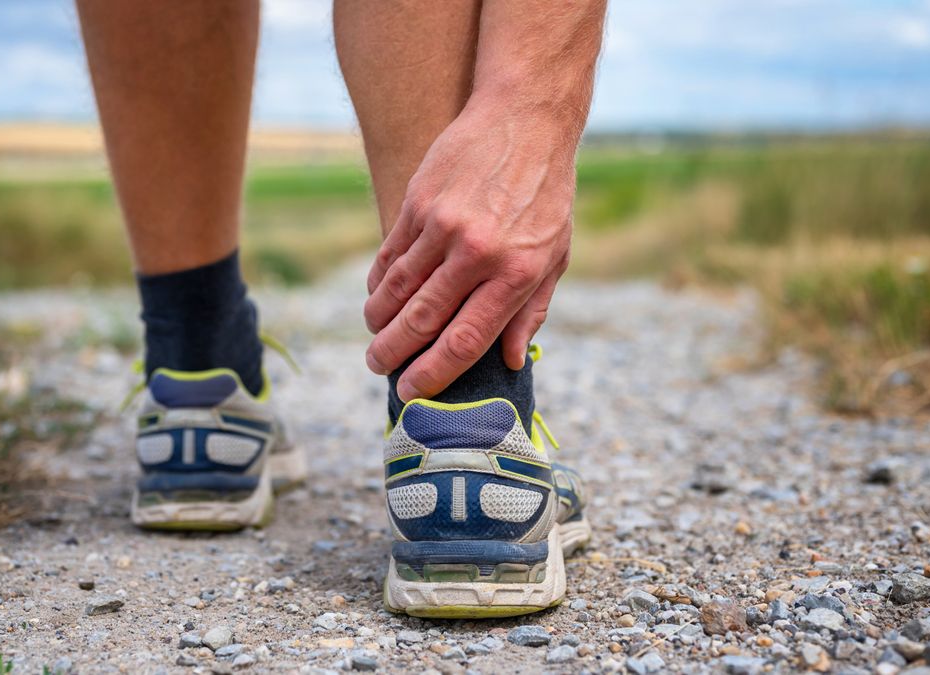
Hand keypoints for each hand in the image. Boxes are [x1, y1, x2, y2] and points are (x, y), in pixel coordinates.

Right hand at [363, 96, 575, 401]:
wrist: (526, 120)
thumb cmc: (546, 196)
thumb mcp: (555, 255)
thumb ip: (530, 310)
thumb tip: (509, 361)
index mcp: (515, 275)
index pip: (464, 340)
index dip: (433, 374)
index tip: (411, 393)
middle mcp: (477, 253)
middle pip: (422, 320)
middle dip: (393, 354)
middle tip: (378, 368)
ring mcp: (444, 226)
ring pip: (397, 289)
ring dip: (379, 320)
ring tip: (374, 337)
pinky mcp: (420, 202)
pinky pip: (390, 254)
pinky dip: (379, 282)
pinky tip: (376, 297)